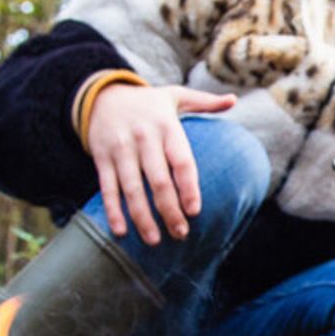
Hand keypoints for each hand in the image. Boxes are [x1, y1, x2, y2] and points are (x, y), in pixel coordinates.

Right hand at [82, 84, 236, 243]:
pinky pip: (108, 188)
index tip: (194, 211)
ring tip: (154, 240)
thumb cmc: (146, 102)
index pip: (181, 161)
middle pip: (159, 181)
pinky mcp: (101, 158)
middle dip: (170, 211)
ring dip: (143, 217)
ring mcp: (120, 149)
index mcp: (165, 126)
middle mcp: (143, 139)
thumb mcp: (175, 95)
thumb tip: (234, 100)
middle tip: (181, 234)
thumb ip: (205, 102)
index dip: (188, 187)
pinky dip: (113, 211)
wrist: (101, 95)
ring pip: (132, 189)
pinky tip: (121, 231)